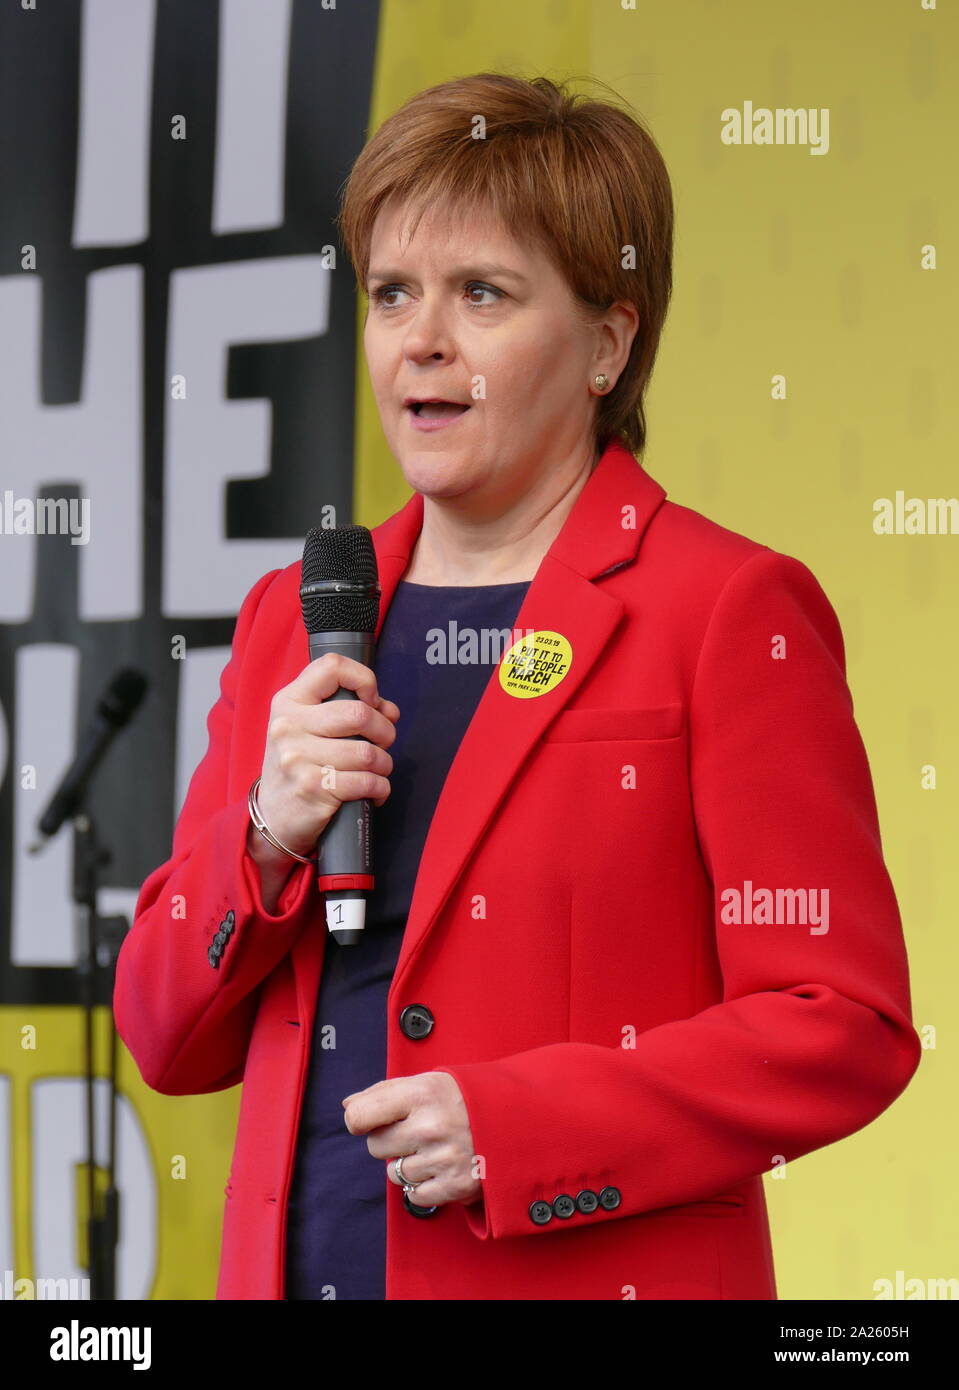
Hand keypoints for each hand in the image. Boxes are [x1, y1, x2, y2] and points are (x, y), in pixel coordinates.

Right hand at [256, 653, 399, 857]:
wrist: (273, 815)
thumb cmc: (299, 765)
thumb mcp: (308, 728)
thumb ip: (346, 709)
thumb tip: (389, 709)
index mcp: (289, 701)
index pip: (332, 666)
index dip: (364, 679)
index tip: (371, 700)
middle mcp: (289, 726)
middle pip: (359, 713)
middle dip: (385, 731)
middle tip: (383, 743)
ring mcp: (298, 758)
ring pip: (368, 753)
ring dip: (384, 764)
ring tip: (377, 771)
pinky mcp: (313, 788)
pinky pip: (367, 782)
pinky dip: (380, 788)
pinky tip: (374, 791)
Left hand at [342, 1072, 482, 1209]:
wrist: (518, 1121)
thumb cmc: (466, 1099)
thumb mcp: (429, 1082)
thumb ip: (384, 1091)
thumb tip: (347, 1106)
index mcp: (422, 1093)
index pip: (360, 1116)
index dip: (358, 1120)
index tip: (367, 1121)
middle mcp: (431, 1126)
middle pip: (376, 1146)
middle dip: (390, 1140)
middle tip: (416, 1131)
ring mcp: (443, 1158)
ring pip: (394, 1173)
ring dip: (409, 1164)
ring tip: (434, 1148)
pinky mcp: (455, 1186)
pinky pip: (414, 1195)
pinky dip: (424, 1186)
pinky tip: (442, 1167)